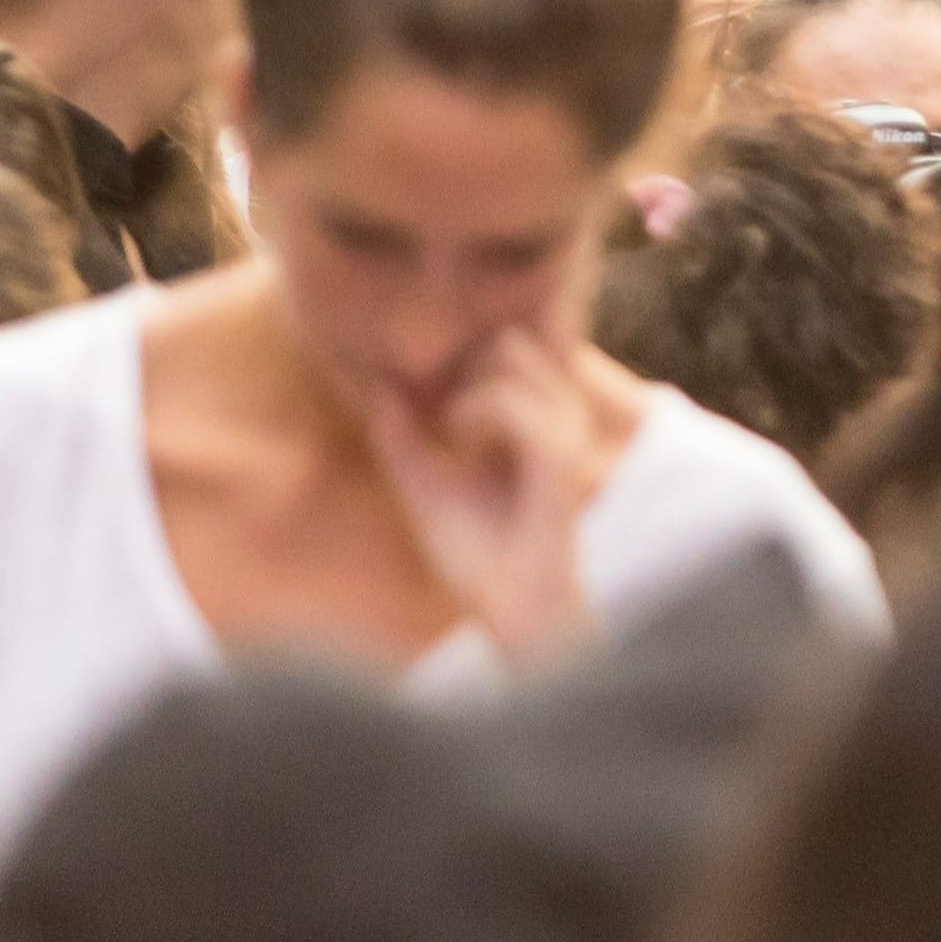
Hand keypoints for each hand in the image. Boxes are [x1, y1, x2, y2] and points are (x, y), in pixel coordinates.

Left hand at [367, 314, 608, 654]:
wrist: (510, 609)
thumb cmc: (476, 548)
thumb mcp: (421, 481)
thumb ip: (400, 433)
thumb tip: (376, 383)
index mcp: (536, 412)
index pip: (506, 336)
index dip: (461, 346)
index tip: (416, 384)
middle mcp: (559, 410)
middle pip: (504, 333)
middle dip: (459, 359)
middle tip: (435, 412)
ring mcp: (565, 428)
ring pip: (508, 351)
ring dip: (465, 384)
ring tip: (452, 430)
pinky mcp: (559, 455)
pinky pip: (509, 402)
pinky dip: (472, 412)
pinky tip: (461, 443)